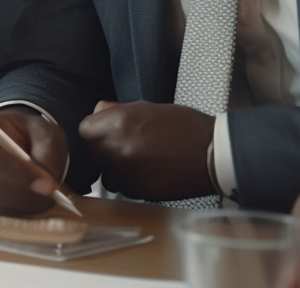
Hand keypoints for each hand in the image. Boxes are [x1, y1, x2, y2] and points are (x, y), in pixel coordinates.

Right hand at [0, 107, 68, 217]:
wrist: (13, 143)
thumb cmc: (24, 133)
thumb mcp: (42, 129)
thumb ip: (48, 148)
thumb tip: (48, 177)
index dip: (11, 169)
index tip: (46, 182)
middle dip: (22, 192)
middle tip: (52, 191)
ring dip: (23, 204)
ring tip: (46, 194)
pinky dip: (19, 212)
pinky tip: (33, 200)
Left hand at [77, 100, 214, 199]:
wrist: (214, 155)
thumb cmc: (186, 128)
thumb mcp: (149, 107)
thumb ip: (118, 110)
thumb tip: (99, 111)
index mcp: (119, 124)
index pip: (85, 129)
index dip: (95, 128)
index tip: (104, 129)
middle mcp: (118, 150)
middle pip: (92, 150)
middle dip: (103, 146)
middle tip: (123, 143)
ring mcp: (126, 173)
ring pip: (104, 171)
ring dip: (114, 165)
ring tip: (137, 158)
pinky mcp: (138, 192)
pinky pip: (121, 186)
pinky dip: (128, 180)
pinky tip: (146, 170)